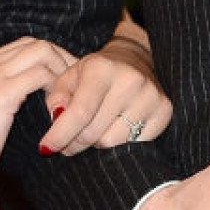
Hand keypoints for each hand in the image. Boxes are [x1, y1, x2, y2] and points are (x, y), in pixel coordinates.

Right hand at [0, 37, 70, 201]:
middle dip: (60, 58)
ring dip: (62, 68)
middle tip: (75, 82)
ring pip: (41, 51)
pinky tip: (60, 104)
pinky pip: (40, 75)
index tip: (64, 78)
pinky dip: (57, 85)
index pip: (23, 46)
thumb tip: (27, 98)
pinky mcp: (0, 93)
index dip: (48, 58)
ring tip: (72, 92)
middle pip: (35, 43)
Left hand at [38, 34, 171, 155]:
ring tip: (94, 129)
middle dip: (73, 142)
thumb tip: (56, 120)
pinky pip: (134, 144)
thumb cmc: (94, 74)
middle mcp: (130, 80)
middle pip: (93, 133)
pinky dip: (119, 143)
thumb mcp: (69, 77)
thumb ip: (56, 97)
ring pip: (112, 143)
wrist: (134, 62)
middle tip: (66, 142)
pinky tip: (115, 127)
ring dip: (96, 143)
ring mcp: (151, 96)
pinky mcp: (164, 111)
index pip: (79, 112)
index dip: (60, 134)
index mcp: (101, 68)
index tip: (45, 148)